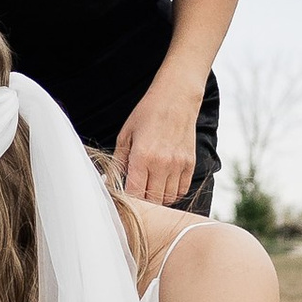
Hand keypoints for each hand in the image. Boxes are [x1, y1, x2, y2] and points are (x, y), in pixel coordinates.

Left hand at [112, 87, 200, 206]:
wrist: (176, 99)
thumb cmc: (148, 114)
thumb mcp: (126, 135)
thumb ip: (119, 161)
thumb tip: (112, 181)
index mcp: (142, 156)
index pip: (134, 193)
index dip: (128, 200)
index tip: (124, 198)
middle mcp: (161, 164)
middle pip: (152, 200)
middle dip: (143, 203)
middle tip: (137, 197)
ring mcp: (178, 165)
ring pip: (168, 198)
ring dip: (158, 199)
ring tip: (149, 191)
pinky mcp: (190, 164)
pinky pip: (182, 190)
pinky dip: (173, 193)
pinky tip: (164, 185)